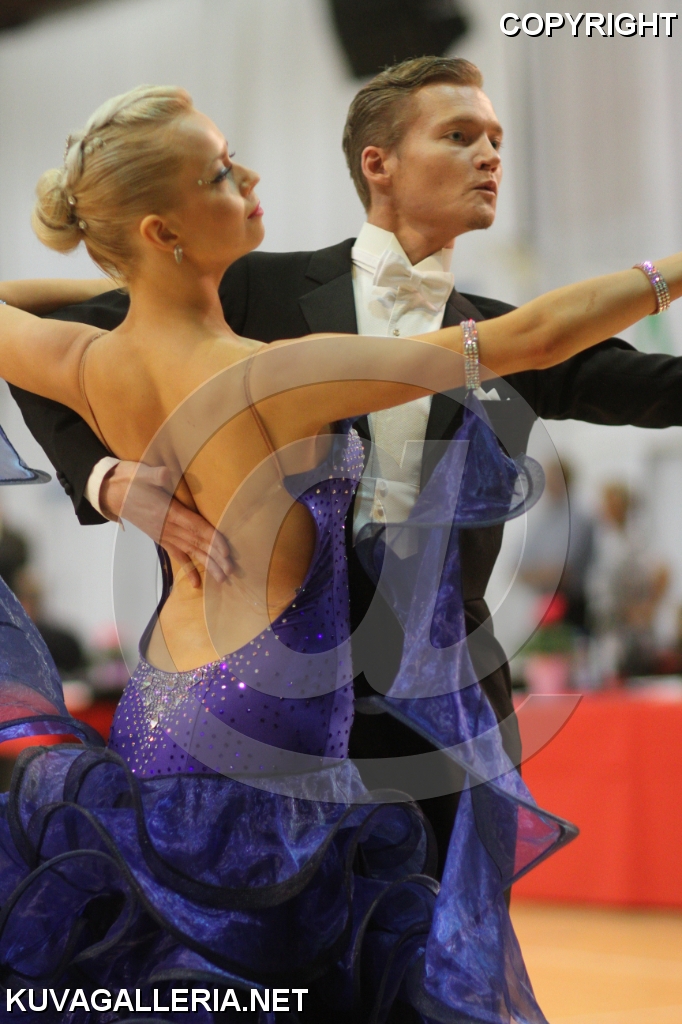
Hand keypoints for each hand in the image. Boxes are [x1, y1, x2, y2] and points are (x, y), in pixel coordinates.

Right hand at [100, 461, 231, 588]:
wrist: (110, 492)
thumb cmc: (129, 481)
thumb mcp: (141, 474)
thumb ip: (154, 475)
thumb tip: (165, 474)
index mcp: (168, 512)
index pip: (196, 527)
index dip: (212, 539)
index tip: (227, 552)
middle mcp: (167, 528)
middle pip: (197, 544)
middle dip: (215, 558)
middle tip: (231, 571)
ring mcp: (164, 534)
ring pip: (190, 552)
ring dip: (207, 565)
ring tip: (222, 578)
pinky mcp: (160, 537)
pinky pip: (176, 555)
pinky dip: (187, 568)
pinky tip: (196, 583)